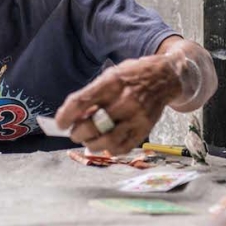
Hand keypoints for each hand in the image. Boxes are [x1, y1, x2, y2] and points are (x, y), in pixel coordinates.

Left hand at [55, 55, 181, 154]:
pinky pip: (123, 148)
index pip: (81, 101)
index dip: (66, 115)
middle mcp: (125, 100)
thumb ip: (92, 94)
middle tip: (75, 133)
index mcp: (112, 82)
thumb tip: (73, 116)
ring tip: (88, 141)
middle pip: (93, 125)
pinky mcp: (145, 129)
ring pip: (107, 141)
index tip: (60, 124)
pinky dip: (110, 149)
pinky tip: (105, 144)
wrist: (166, 77)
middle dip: (78, 133)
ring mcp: (137, 117)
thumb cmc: (133, 76)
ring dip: (92, 144)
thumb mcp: (111, 75)